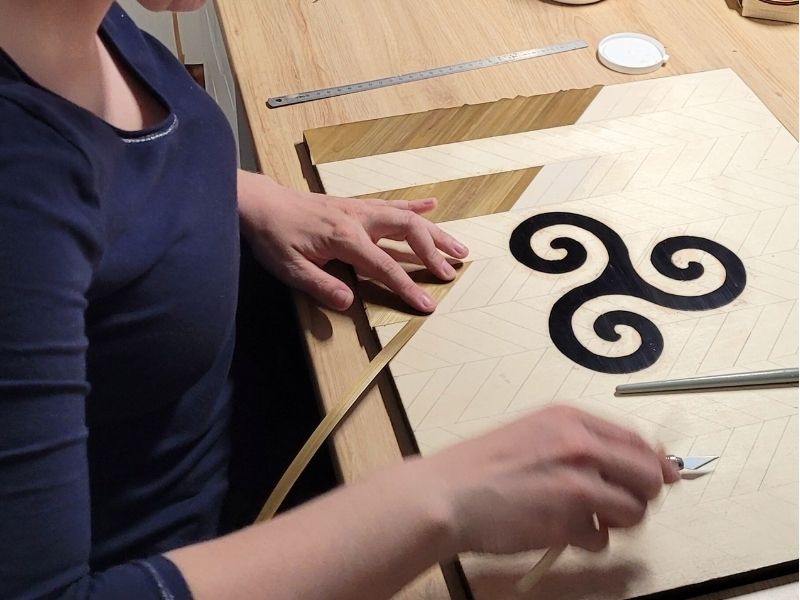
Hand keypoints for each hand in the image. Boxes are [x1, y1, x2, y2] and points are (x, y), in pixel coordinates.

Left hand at [237, 171, 468, 311]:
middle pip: (408, 232)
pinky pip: (392, 204)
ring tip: (458, 247)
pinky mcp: (356, 205)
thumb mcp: (291, 268)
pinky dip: (414, 206)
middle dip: (434, 253)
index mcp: (345, 238)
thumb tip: (349, 302)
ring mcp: (360, 209)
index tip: (427, 304)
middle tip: (452, 272)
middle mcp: (359, 219)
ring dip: (435, 232)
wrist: (261, 203)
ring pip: (407, 217)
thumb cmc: (274, 236)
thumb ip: (321, 286)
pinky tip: (432, 206)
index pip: (385, 266)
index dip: (408, 287)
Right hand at [418, 405, 679, 555]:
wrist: (447, 494)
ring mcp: (576, 483)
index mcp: (570, 419)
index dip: (655, 463)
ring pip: (634, 510)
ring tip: (587, 517)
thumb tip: (632, 461)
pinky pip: (603, 538)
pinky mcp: (568, 521)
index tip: (662, 477)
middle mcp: (579, 446)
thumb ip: (580, 442)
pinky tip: (562, 531)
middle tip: (620, 503)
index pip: (638, 440)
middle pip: (649, 475)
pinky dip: (589, 539)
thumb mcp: (534, 433)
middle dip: (642, 494)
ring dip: (616, 519)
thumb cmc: (482, 465)